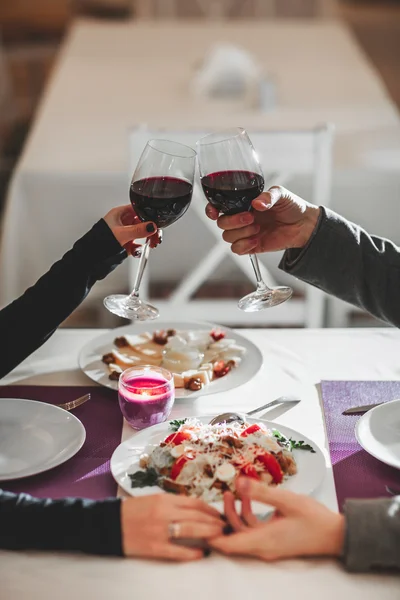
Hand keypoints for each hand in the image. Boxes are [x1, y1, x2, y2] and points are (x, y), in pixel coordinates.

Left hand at [103, 205, 161, 254]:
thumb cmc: (98, 242)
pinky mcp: (125, 244)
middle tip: (156, 236)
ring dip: (147, 239)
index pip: (139, 210)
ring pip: (141, 234)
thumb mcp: (122, 234)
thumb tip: (151, 226)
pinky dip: (139, 248)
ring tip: (150, 244)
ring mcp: (124, 233)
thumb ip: (138, 230)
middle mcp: (122, 223)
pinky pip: (136, 244)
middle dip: (150, 230)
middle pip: (142, 222)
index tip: (155, 223)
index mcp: (119, 214)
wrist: (91, 258)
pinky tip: (137, 251)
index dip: (148, 215)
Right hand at [121, 494, 223, 560]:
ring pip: (192, 531)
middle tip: (225, 526)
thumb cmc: (132, 511)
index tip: (219, 513)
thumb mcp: (153, 499)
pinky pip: (178, 551)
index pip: (194, 502)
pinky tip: (201, 554)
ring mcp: (160, 531)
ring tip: (219, 536)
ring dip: (208, 534)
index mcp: (164, 499)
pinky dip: (192, 553)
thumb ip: (172, 503)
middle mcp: (164, 513)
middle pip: (197, 516)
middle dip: (214, 521)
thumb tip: (194, 508)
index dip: (210, 509)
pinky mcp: (154, 548)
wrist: (109, 524)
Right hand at [206, 186, 320, 255]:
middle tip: (251, 218)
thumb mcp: (281, 194)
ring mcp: (245, 232)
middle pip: (221, 223)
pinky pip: (237, 249)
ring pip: (227, 237)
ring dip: (242, 233)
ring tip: (258, 228)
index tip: (214, 212)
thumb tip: (257, 203)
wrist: (304, 225)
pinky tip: (257, 240)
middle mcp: (241, 218)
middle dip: (233, 221)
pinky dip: (244, 245)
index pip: (218, 206)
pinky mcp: (251, 246)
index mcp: (243, 203)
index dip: (211, 210)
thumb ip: (269, 196)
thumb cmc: (292, 206)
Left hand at [210, 477, 344, 560]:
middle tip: (222, 494)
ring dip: (235, 514)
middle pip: (233, 537)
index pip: (229, 545)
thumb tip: (239, 482)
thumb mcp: (287, 501)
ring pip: (243, 532)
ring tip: (233, 491)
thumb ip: (261, 492)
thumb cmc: (313, 518)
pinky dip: (248, 516)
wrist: (335, 534)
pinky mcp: (273, 540)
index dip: (211, 536)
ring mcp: (268, 545)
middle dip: (222, 517)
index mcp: (264, 540)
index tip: (198, 523)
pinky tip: (249, 498)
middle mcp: (263, 547)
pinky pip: (253, 530)